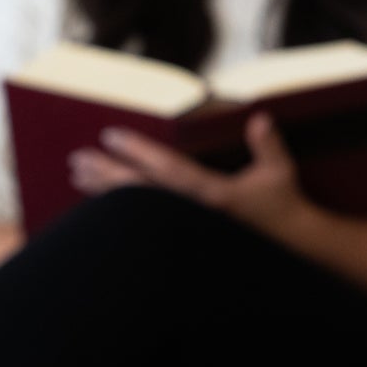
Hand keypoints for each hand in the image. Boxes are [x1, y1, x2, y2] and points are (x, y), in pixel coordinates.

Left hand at [69, 114, 306, 238]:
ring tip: (80, 177)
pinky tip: (101, 205)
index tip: (111, 135)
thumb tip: (260, 118)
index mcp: (212, 194)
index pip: (167, 169)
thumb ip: (267, 144)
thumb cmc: (281, 207)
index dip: (137, 151)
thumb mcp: (278, 173)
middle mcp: (192, 215)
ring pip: (136, 210)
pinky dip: (120, 215)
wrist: (288, 248)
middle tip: (78, 158)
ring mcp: (184, 231)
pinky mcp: (182, 241)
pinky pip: (143, 227)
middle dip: (107, 173)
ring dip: (106, 192)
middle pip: (140, 192)